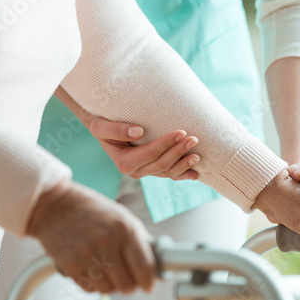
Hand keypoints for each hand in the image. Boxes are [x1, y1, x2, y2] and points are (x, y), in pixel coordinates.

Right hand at [27, 179, 156, 293]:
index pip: (144, 267)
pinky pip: (89, 288)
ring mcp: (87, 254)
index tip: (149, 285)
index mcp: (125, 228)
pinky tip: (94, 271)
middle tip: (129, 279)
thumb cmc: (91, 209)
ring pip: (108, 290)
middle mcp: (108, 242)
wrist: (54, 205)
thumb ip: (139, 239)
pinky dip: (94, 285)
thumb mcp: (122, 216)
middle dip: (130, 285)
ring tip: (109, 273)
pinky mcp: (70, 265)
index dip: (149, 281)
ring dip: (112, 286)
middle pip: (127, 284)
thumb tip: (154, 261)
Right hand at [53, 86, 199, 180]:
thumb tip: (139, 132)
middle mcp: (136, 171)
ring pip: (168, 172)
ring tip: (198, 155)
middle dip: (179, 152)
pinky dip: (183, 175)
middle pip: (162, 164)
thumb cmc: (103, 124)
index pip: (149, 154)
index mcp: (124, 162)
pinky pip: (170, 175)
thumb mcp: (101, 126)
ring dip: (184, 164)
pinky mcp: (154, 170)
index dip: (166, 144)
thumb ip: (116, 129)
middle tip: (193, 139)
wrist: (106, 130)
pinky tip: (196, 174)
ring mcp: (146, 172)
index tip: (180, 132)